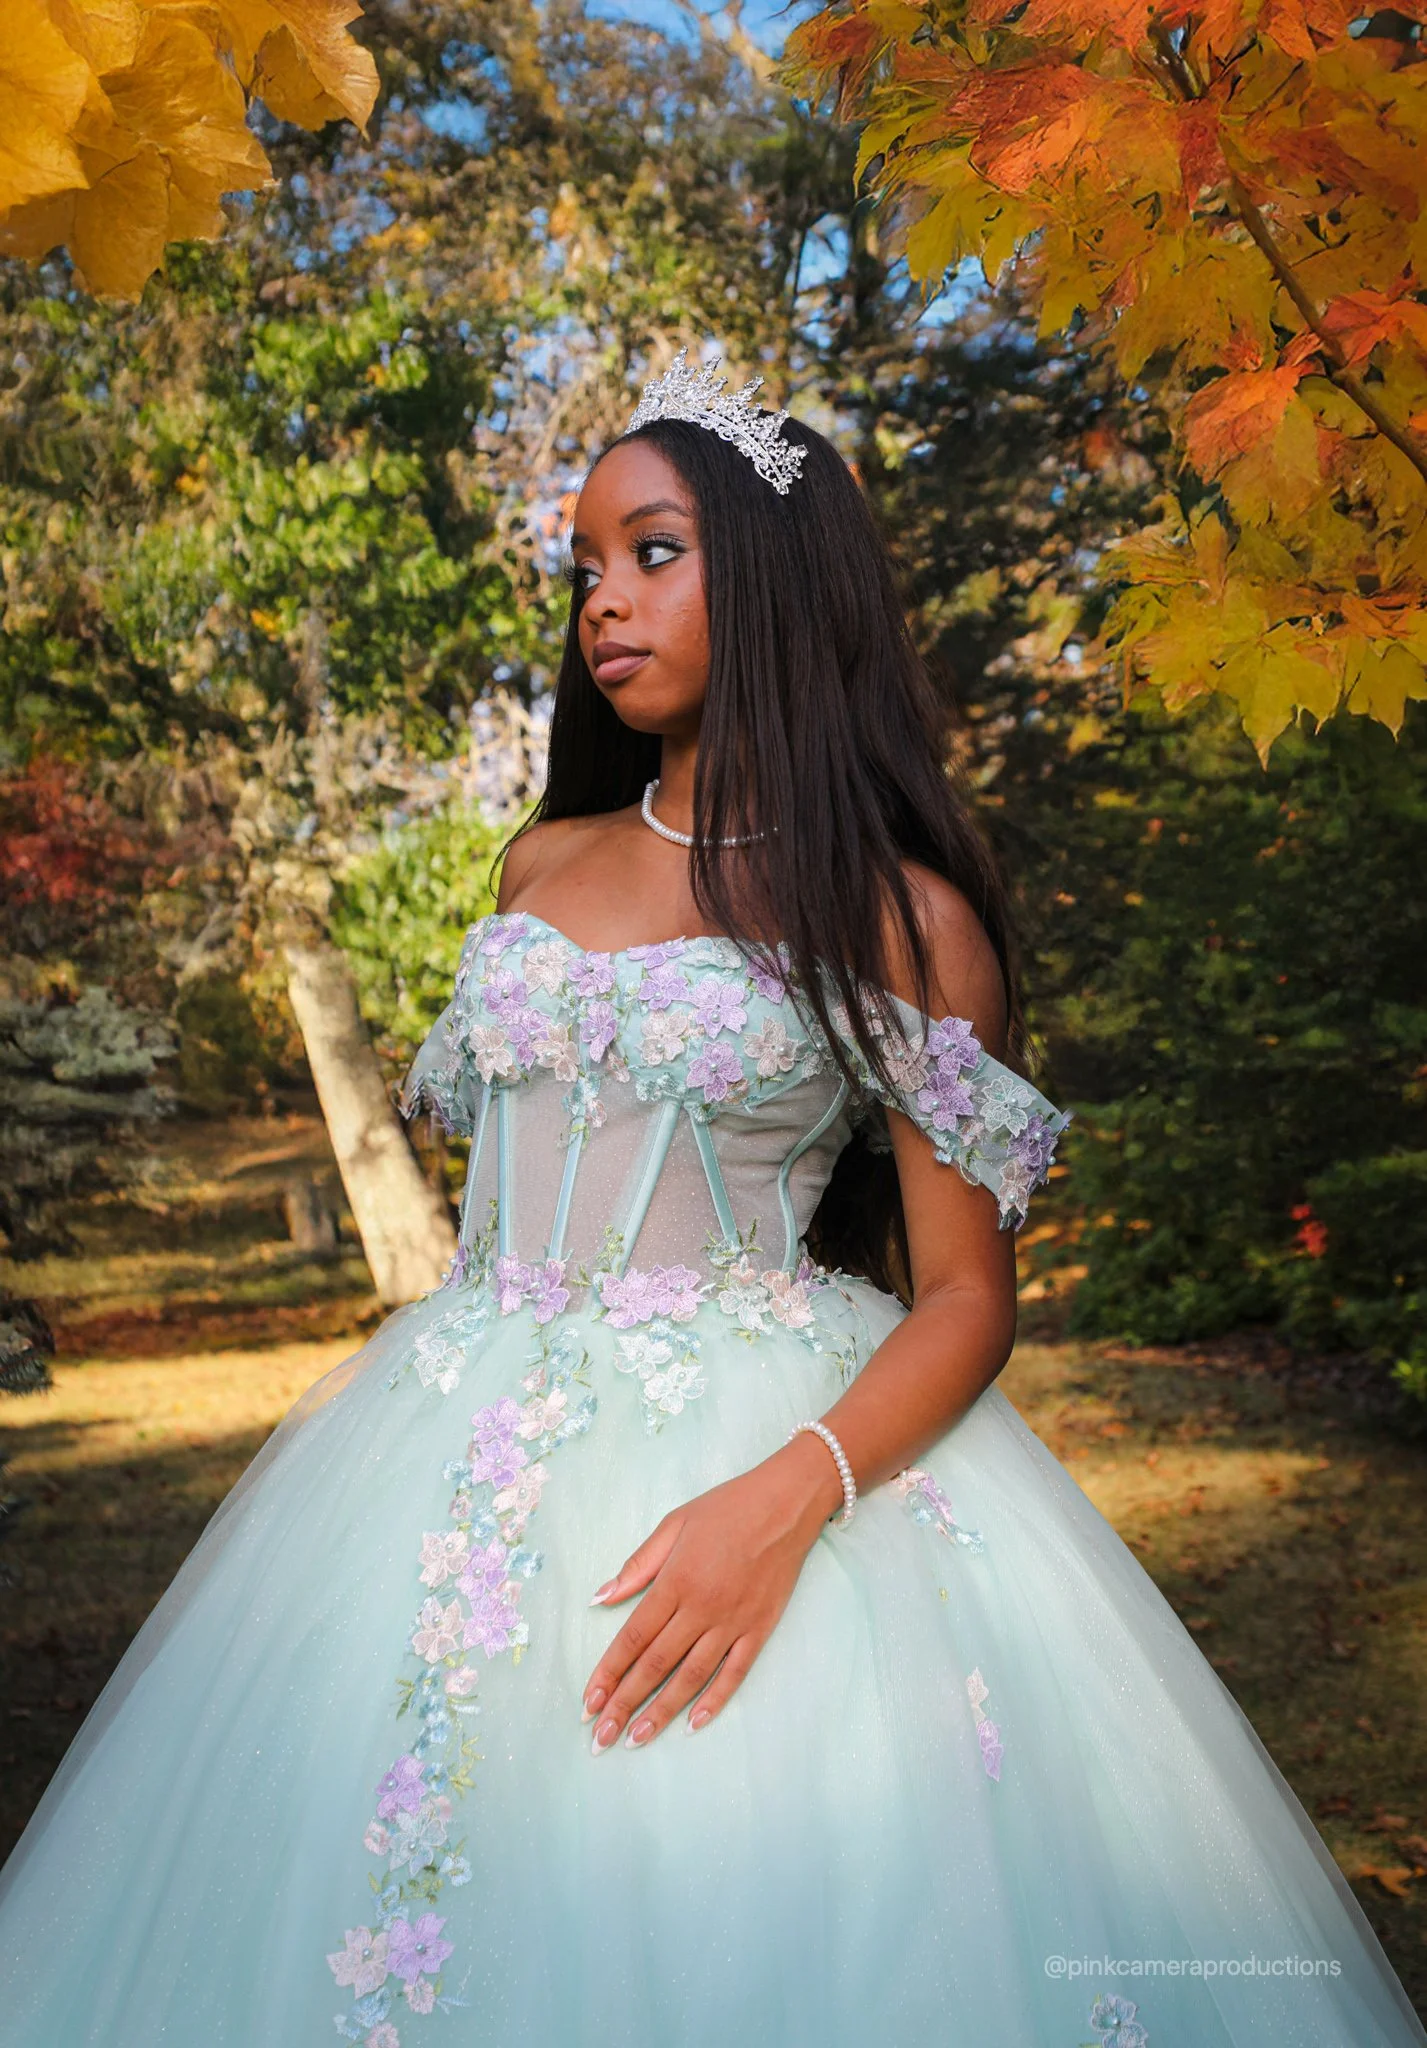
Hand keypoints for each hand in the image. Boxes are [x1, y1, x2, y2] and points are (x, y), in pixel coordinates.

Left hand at [581, 1432, 843, 1750]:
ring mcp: (732, 1622)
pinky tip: (693, 1724)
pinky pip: (734, 1672)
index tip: (587, 1703)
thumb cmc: (727, 1508)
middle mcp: (701, 1608)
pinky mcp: (759, 1630)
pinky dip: (714, 1700)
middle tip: (601, 1738)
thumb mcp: (674, 1523)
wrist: (787, 1504)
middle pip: (656, 1665)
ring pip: (690, 1677)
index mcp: (675, 1582)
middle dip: (625, 1704)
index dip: (608, 1673)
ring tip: (636, 1740)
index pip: (633, 1637)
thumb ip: (638, 1565)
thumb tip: (600, 1597)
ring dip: (661, 1712)